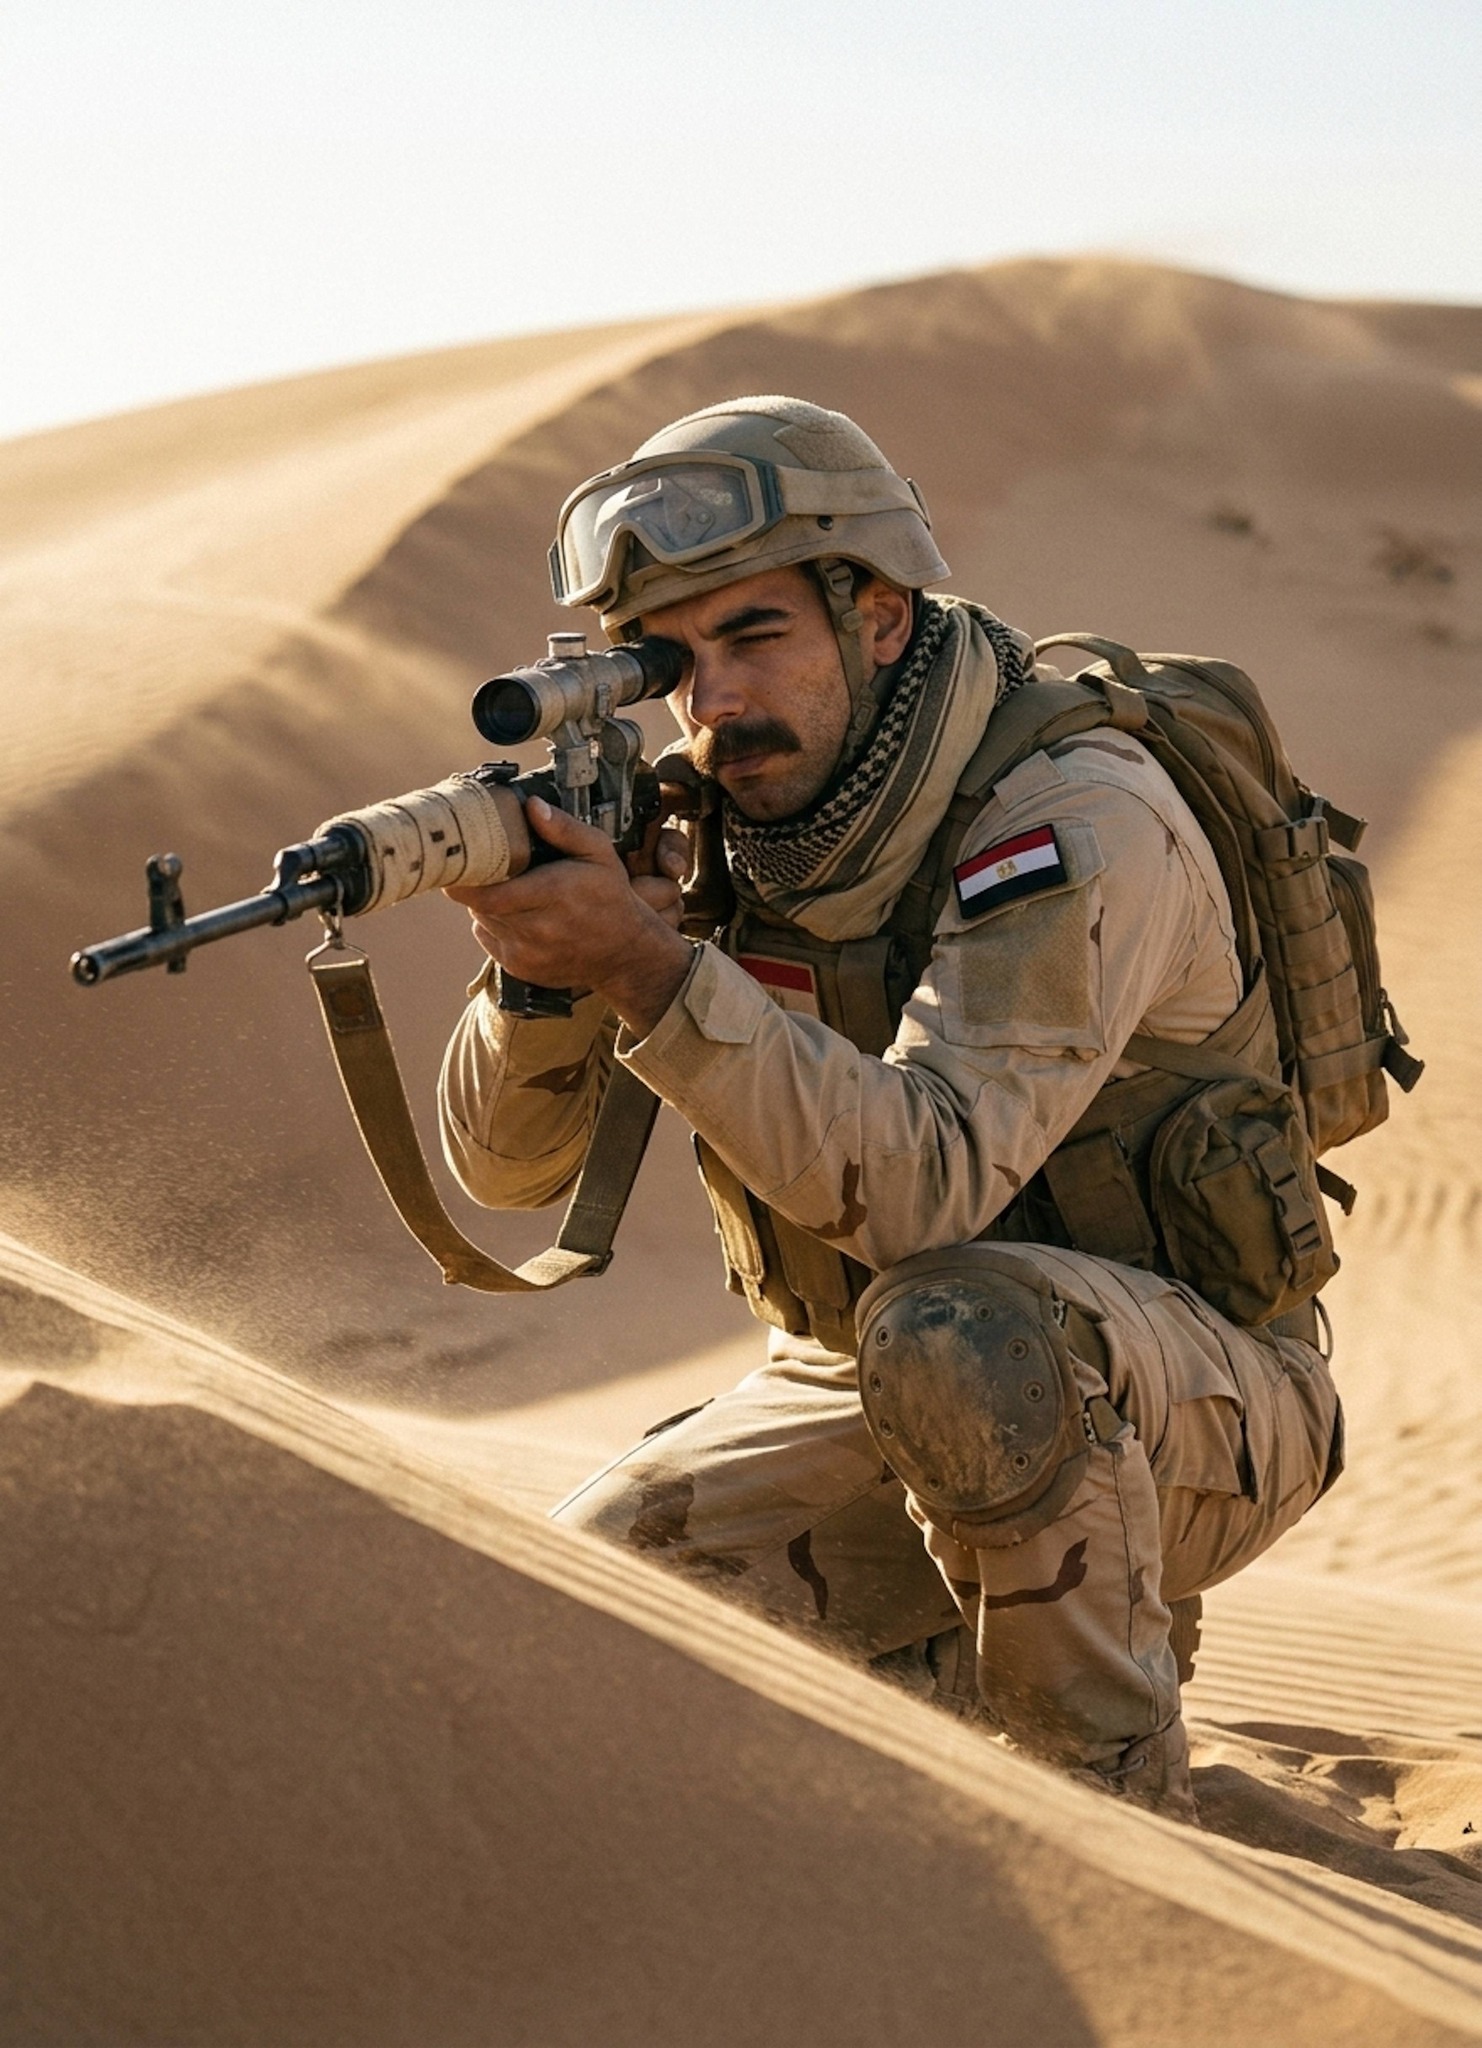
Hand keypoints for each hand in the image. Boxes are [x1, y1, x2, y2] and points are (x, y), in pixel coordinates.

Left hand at [445, 798, 693, 1035]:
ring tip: (509, 890)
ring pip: (482, 920)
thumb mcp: (598, 852)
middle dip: (477, 884)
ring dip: (487, 903)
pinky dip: (493, 924)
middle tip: (483, 867)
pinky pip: (488, 939)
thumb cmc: (609, 896)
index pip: (489, 893)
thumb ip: (564, 828)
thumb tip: (531, 806)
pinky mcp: (520, 968)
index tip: (459, 862)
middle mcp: (537, 929)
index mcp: (553, 894)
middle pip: (480, 904)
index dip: (465, 880)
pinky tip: (517, 915)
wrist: (624, 952)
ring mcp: (527, 953)